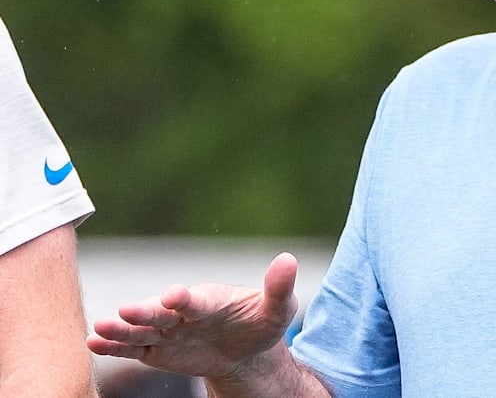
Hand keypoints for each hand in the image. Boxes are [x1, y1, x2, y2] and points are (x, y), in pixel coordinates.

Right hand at [87, 252, 298, 380]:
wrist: (245, 350)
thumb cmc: (260, 323)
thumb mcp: (277, 310)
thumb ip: (279, 288)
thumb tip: (288, 259)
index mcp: (209, 299)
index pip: (195, 299)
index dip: (185, 298)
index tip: (174, 296)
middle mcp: (182, 313)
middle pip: (160, 313)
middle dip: (144, 312)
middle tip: (125, 311)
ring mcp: (168, 331)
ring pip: (141, 330)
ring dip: (121, 329)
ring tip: (99, 327)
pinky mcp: (157, 350)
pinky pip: (133, 349)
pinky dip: (115, 347)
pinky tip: (94, 343)